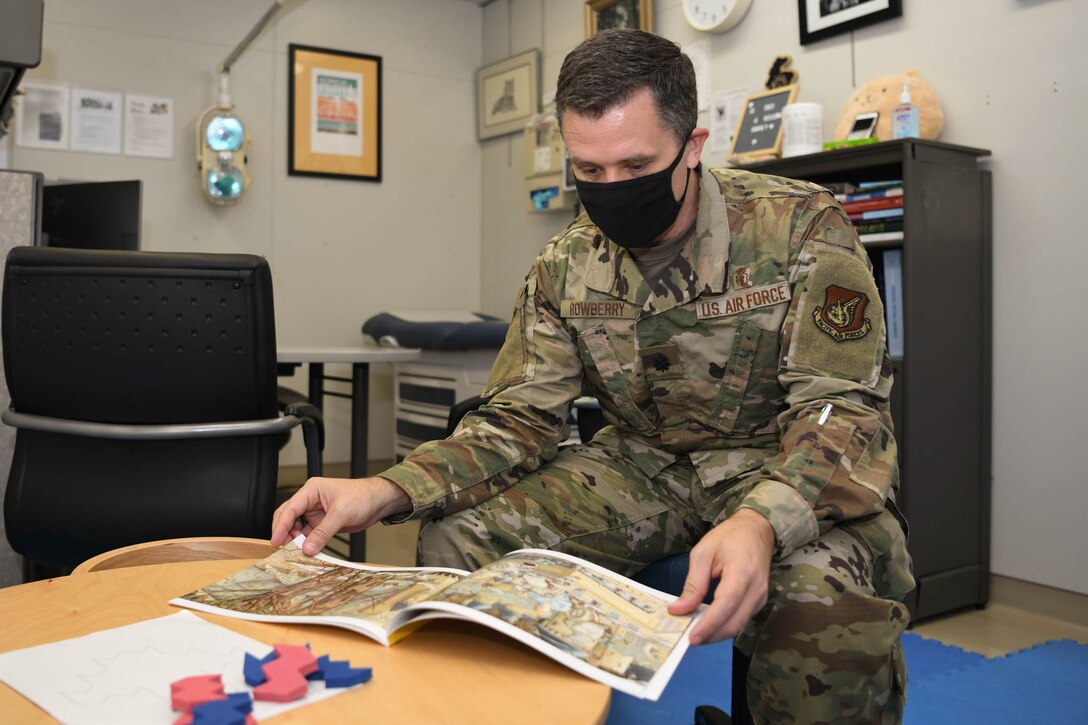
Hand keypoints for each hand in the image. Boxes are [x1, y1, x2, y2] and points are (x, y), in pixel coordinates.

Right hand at [270, 476, 411, 555]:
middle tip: (282, 550)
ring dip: (295, 540)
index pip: (290, 508)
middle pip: (288, 517)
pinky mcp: (322, 523)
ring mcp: (315, 512)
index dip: (281, 525)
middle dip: (284, 533)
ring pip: (296, 527)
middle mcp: (310, 500)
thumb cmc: (362, 496)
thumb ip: (323, 532)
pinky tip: (306, 552)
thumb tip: (307, 548)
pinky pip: (308, 534)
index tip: (275, 541)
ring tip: (294, 553)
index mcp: (311, 490)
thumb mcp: (341, 513)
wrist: (379, 501)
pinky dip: (306, 543)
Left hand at [666, 508, 775, 644]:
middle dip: (710, 635)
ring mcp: (761, 597)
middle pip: (734, 623)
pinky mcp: (760, 601)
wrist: (756, 530)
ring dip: (716, 633)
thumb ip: (693, 584)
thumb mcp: (703, 553)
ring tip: (695, 632)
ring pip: (738, 626)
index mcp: (742, 572)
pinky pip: (741, 619)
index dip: (708, 625)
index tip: (690, 637)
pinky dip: (724, 625)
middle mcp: (757, 589)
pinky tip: (709, 623)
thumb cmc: (728, 537)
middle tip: (687, 639)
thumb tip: (678, 610)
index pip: (725, 605)